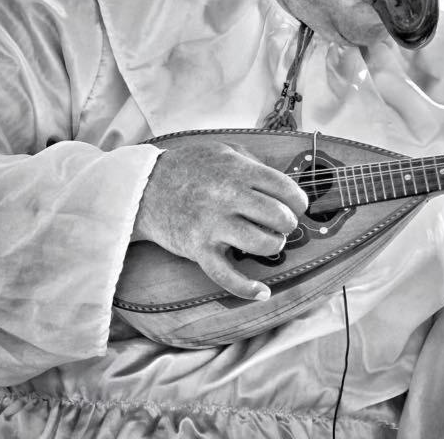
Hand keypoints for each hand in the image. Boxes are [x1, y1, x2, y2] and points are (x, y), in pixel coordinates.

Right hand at [133, 141, 308, 300]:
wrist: (145, 187)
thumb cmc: (190, 167)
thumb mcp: (224, 151)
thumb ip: (254, 163)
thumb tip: (284, 185)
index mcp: (238, 171)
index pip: (285, 189)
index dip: (298, 201)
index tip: (296, 206)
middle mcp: (229, 197)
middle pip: (279, 217)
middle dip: (287, 224)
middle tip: (281, 224)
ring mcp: (213, 224)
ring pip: (262, 244)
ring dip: (273, 246)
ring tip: (268, 241)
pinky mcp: (198, 249)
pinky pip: (227, 276)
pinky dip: (247, 289)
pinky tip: (263, 292)